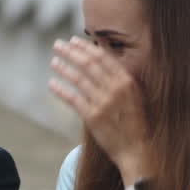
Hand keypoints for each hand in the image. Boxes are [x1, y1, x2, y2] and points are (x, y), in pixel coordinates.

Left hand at [48, 36, 149, 174]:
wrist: (136, 149)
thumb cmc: (134, 122)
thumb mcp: (133, 95)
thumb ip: (119, 78)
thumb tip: (101, 59)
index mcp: (127, 81)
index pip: (103, 57)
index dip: (86, 47)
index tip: (73, 41)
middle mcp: (116, 89)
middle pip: (88, 64)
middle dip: (71, 52)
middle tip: (58, 45)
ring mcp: (104, 103)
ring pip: (79, 79)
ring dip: (64, 67)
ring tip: (53, 61)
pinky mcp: (93, 117)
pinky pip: (73, 99)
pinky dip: (61, 90)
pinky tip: (52, 83)